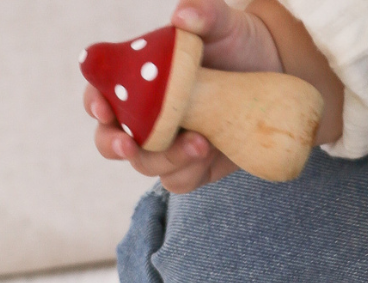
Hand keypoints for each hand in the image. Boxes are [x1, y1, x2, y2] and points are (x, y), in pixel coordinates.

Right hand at [84, 0, 282, 193]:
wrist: (272, 75)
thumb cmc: (238, 44)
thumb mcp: (224, 24)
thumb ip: (203, 14)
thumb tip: (182, 17)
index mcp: (137, 80)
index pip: (101, 93)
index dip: (94, 103)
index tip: (104, 109)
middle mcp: (145, 116)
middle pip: (110, 140)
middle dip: (115, 145)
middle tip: (130, 144)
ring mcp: (166, 144)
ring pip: (145, 165)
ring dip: (165, 160)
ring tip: (201, 143)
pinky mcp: (191, 166)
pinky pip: (178, 181)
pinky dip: (188, 171)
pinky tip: (209, 152)